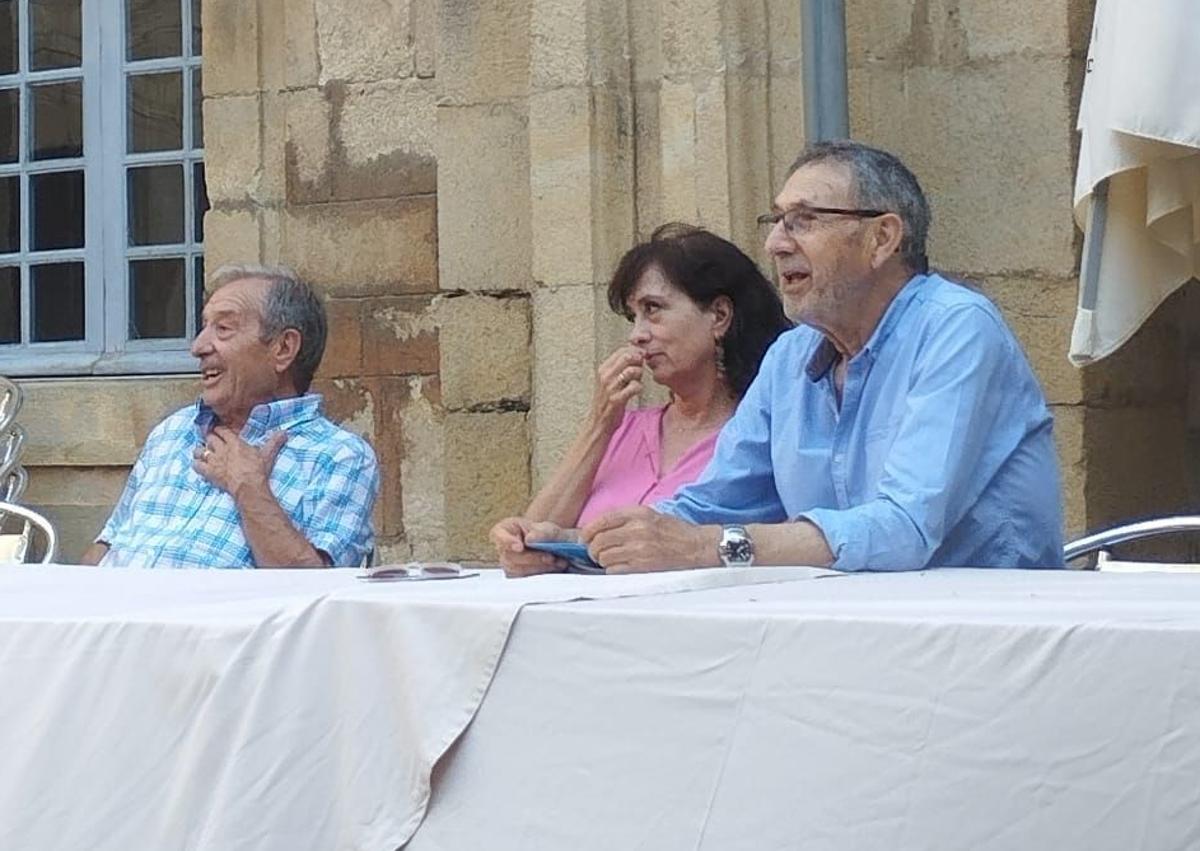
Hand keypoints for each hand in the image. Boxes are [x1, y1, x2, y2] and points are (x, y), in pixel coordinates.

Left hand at [193, 426, 286, 501]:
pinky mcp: (209, 472)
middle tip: (210, 439)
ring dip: (200, 450)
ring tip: (201, 451)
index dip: (219, 429)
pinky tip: (198, 464)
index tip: (219, 430)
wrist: (248, 485)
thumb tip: (285, 433)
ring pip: (199, 450)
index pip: (222, 430)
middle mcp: (222, 449)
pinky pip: (196, 465)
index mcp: (234, 442)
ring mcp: (214, 460)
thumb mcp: (267, 454)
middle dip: (209, 437)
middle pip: (209, 438)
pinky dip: (196, 463)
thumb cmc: (257, 470)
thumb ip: (274, 442)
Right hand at [490, 516, 574, 576]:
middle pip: (511, 557)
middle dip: (533, 559)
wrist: (549, 547)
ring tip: (558, 563)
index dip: (507, 541)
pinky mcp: (515, 577)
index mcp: (504, 530)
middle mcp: (502, 549)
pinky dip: (540, 575)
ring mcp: (507, 564)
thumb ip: (542, 532)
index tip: (519, 547)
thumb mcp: (547, 528)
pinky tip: (553, 569)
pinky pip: (524, 580)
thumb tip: (530, 539)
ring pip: (518, 571)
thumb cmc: (544, 534)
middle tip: (551, 558)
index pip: (498, 535)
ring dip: (539, 568)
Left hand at [581, 506, 717, 573]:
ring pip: (604, 557)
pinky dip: (613, 570)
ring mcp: (639, 549)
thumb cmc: (675, 531)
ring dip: (603, 560)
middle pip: (599, 541)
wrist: (697, 547)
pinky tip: (621, 567)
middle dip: (593, 549)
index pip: (602, 520)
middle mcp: (636, 530)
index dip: (588, 531)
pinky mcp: (642, 567)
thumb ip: (627, 519)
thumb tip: (600, 528)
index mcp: (638, 514)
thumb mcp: (651, 515)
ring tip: (610, 560)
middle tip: (597, 552)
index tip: (585, 538)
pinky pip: (614, 570)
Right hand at [589, 346, 644, 431]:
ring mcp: (610, 388)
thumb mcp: (609, 380)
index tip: (640, 360)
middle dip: (639, 362)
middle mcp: (605, 376)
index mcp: (603, 369)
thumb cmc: (607, 401)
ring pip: (633, 371)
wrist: (598, 422)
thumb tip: (637, 355)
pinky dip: (639, 388)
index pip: (622, 350)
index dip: (635, 352)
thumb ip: (619, 368)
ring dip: (639, 375)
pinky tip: (636, 392)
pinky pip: (635, 387)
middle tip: (640, 371)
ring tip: (637, 382)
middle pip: (628, 357)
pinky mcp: (616, 399)